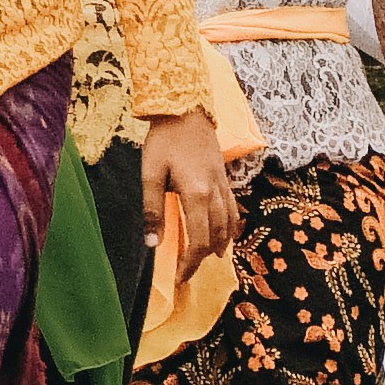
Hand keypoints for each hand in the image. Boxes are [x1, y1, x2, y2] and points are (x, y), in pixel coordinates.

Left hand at [135, 110, 237, 272]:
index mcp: (196, 194)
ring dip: (219, 244)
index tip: (179, 276)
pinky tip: (224, 233)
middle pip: (215, 236)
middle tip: (188, 271)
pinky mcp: (224, 177)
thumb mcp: (151, 173)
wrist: (186, 107)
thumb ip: (153, 210)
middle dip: (202, 258)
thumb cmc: (165, 139)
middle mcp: (215, 193)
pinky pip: (234, 209)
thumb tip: (153, 243)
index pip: (198, 240)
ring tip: (208, 258)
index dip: (190, 263)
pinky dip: (230, 226)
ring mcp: (223, 185)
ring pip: (229, 224)